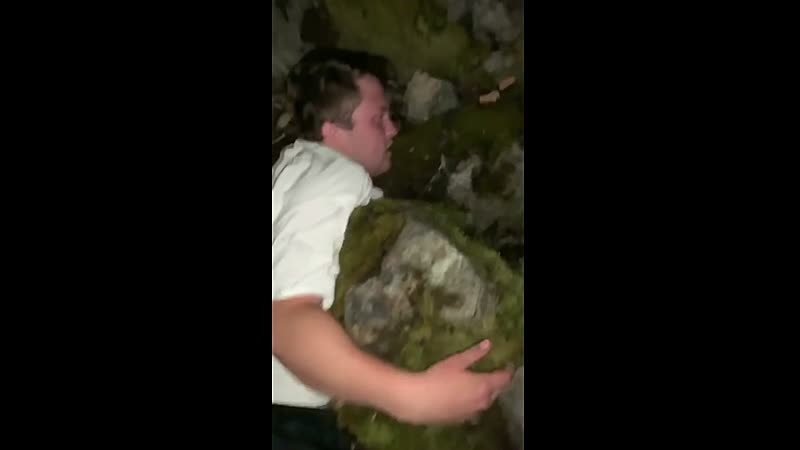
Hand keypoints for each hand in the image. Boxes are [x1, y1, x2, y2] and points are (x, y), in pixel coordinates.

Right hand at [392, 339, 512, 424]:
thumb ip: (474, 353)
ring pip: (485, 401)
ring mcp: (473, 412)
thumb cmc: (438, 377)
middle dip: (495, 382)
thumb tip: (488, 344)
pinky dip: (472, 402)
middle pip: (496, 391)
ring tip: (474, 384)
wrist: (419, 401)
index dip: (506, 371)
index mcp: (484, 385)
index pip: (504, 378)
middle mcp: (483, 401)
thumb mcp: (456, 362)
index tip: (505, 365)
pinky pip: (473, 409)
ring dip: (484, 393)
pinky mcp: (463, 419)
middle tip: (489, 373)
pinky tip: (461, 396)